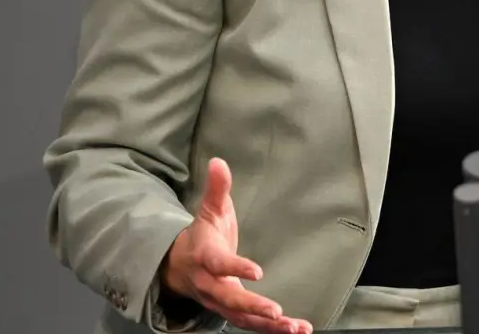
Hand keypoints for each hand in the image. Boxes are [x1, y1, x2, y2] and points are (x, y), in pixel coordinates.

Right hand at [160, 158, 312, 333]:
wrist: (179, 267)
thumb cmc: (202, 236)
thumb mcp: (209, 211)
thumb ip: (217, 189)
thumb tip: (218, 161)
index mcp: (206, 258)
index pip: (219, 264)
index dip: (236, 268)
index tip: (257, 271)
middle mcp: (212, 285)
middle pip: (229, 300)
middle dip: (252, 307)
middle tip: (276, 311)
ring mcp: (221, 302)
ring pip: (242, 319)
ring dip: (269, 326)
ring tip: (296, 328)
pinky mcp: (233, 312)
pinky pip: (251, 325)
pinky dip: (273, 329)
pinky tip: (299, 330)